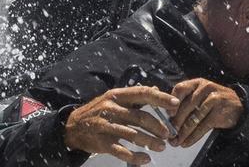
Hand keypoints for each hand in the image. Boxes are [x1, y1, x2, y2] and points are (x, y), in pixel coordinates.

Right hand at [64, 86, 179, 163]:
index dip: (160, 99)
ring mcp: (106, 126)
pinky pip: (121, 151)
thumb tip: (156, 89)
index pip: (142, 94)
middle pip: (139, 117)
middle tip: (168, 133)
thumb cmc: (98, 111)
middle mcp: (112, 109)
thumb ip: (135, 96)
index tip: (175, 105)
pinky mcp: (102, 142)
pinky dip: (134, 156)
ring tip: (161, 146)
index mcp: (117, 95)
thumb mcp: (114, 98)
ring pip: (132, 134)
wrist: (73, 126)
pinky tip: (145, 159)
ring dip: (149, 141)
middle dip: (157, 126)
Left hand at [170, 78, 244, 147]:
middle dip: (175, 123)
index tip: (168, 115)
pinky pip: (202, 127)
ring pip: (194, 119)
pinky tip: (186, 143)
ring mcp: (214, 99)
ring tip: (176, 142)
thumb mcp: (201, 95)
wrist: (238, 106)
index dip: (172, 103)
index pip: (180, 89)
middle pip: (186, 106)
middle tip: (169, 135)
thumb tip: (168, 119)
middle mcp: (205, 88)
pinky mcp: (219, 112)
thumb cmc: (213, 101)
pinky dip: (193, 137)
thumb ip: (186, 101)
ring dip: (183, 133)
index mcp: (197, 83)